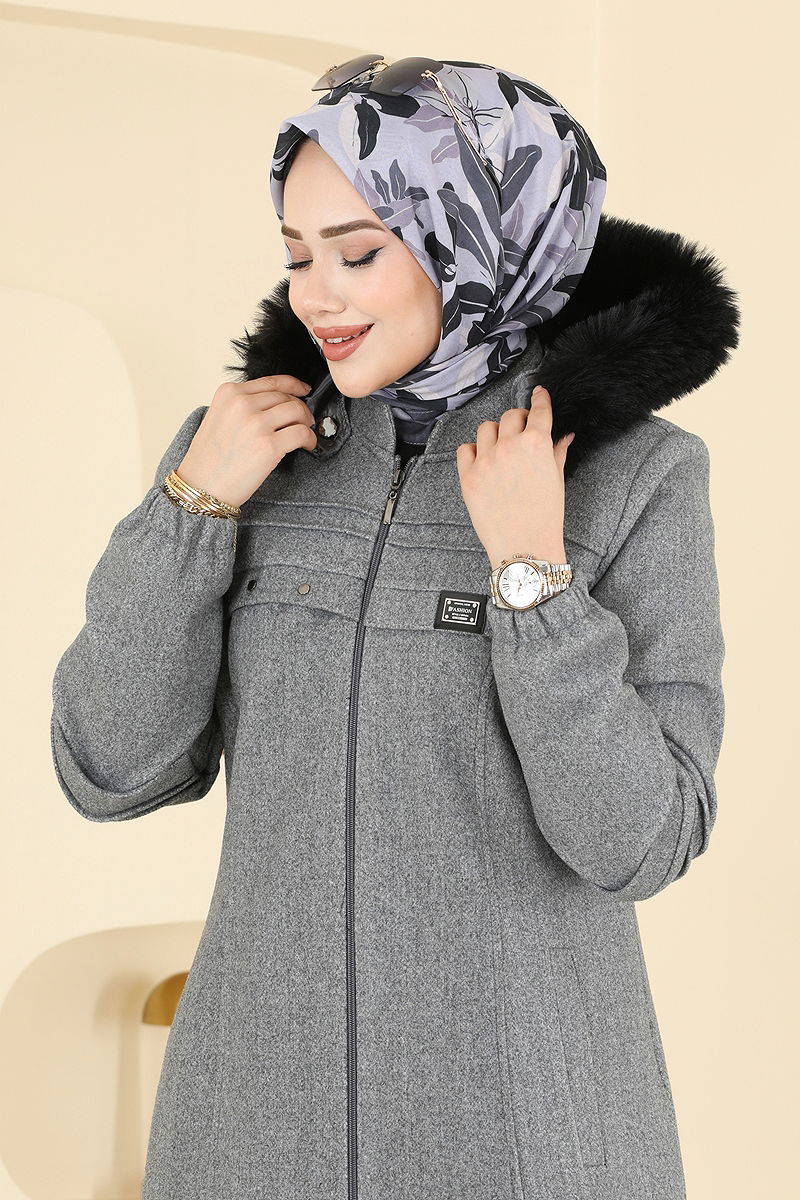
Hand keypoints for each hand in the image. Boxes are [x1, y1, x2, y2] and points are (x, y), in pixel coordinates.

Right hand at [176, 375, 316, 508]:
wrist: (201, 487)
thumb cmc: (208, 460)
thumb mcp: (217, 418)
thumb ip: (241, 406)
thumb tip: (274, 405)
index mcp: (229, 393)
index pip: (271, 381)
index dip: (293, 385)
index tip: (303, 390)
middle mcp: (242, 404)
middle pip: (286, 397)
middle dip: (300, 409)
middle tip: (304, 421)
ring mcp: (256, 424)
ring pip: (297, 411)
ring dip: (306, 423)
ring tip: (304, 434)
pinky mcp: (269, 445)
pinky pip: (302, 433)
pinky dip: (309, 439)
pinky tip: (306, 445)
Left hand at [455, 385, 574, 570]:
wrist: (525, 546)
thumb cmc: (545, 517)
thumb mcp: (557, 480)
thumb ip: (558, 452)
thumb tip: (564, 435)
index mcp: (537, 444)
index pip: (539, 410)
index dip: (541, 399)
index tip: (539, 393)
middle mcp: (510, 446)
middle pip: (511, 416)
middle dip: (518, 420)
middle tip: (520, 431)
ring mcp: (487, 460)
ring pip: (486, 428)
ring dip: (495, 433)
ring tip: (500, 448)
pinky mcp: (468, 476)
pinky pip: (465, 450)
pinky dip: (473, 451)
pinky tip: (482, 461)